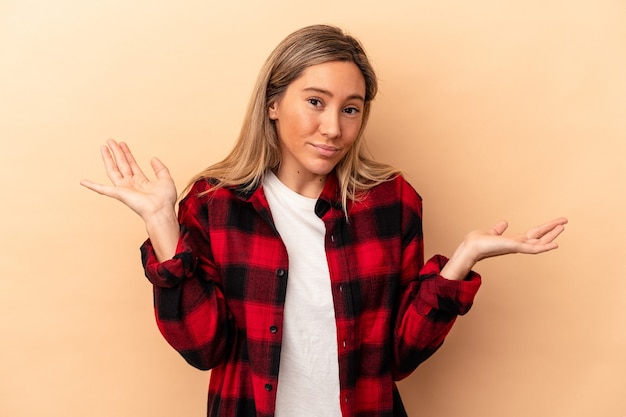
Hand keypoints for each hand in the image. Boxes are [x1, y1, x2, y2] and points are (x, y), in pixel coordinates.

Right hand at [80, 139, 177, 221]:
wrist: (161, 211)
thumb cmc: (165, 200)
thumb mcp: (166, 179)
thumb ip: (160, 168)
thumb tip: (153, 158)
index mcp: (141, 182)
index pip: (132, 164)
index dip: (127, 154)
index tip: (122, 143)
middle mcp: (131, 185)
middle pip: (121, 164)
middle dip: (116, 152)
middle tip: (111, 140)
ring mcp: (124, 189)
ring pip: (113, 170)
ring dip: (108, 158)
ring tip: (104, 146)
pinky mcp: (119, 194)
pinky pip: (102, 189)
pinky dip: (92, 185)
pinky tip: (83, 181)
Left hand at [441, 217, 567, 279]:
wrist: (471, 247)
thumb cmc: (479, 242)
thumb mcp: (492, 232)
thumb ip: (499, 229)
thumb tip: (504, 223)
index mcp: (515, 241)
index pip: (534, 234)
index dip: (545, 229)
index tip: (556, 223)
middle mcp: (518, 244)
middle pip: (540, 236)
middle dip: (552, 229)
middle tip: (565, 221)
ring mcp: (518, 247)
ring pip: (540, 242)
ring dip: (552, 235)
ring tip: (563, 227)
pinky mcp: (516, 248)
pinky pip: (534, 249)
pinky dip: (545, 247)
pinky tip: (555, 244)